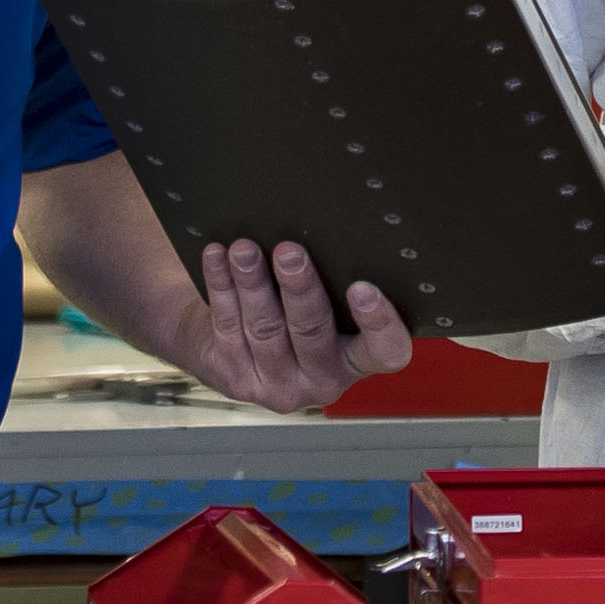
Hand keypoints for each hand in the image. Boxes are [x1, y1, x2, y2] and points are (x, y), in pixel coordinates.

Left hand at [186, 238, 413, 410]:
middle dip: (299, 289)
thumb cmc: (292, 311)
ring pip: (265, 329)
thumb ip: (333, 278)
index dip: (379, 323)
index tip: (362, 286)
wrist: (231, 348)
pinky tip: (217, 257)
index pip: (386, 351)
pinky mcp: (237, 380)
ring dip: (253, 284)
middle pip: (312, 333)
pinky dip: (221, 287)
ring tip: (244, 249)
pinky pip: (228, 327)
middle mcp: (324, 382)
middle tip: (289, 252)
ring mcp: (279, 386)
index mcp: (359, 360)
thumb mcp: (325, 303)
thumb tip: (323, 218)